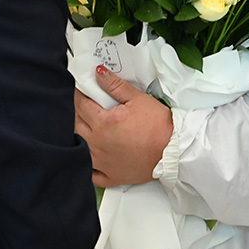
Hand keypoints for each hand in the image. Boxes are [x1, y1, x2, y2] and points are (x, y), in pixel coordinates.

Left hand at [73, 66, 173, 187]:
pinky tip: (88, 157)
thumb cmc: (158, 126)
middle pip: (75, 125)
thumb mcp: (138, 99)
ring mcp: (101, 162)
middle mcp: (97, 143)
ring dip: (77, 136)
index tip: (78, 89)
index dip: (78, 94)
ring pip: (78, 147)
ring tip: (84, 127)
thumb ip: (115, 85)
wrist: (173, 152)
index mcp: (103, 123)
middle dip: (75, 113)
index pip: (81, 104)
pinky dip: (86, 165)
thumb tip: (99, 73)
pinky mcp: (110, 176)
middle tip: (81, 106)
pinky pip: (90, 173)